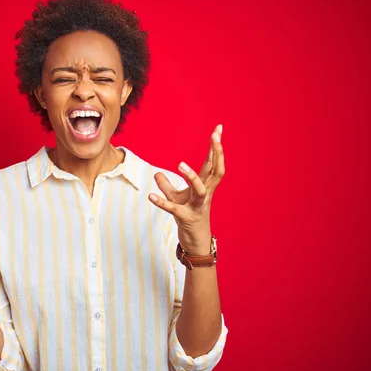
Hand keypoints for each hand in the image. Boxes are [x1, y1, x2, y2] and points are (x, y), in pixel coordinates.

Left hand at [149, 124, 224, 254]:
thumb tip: (156, 174)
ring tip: (179, 164)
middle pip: (216, 171)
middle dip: (217, 153)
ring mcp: (197, 206)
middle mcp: (205, 194)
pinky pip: (175, 209)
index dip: (215, 146)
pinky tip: (150, 197)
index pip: (212, 163)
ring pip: (200, 189)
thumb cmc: (189, 216)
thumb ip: (167, 185)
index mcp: (204, 186)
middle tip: (215, 136)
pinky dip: (163, 203)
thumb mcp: (176, 198)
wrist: (196, 242)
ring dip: (191, 176)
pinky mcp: (186, 218)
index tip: (219, 129)